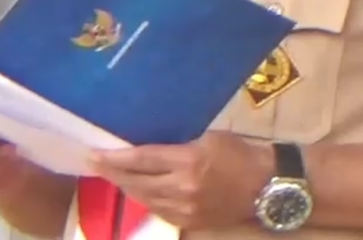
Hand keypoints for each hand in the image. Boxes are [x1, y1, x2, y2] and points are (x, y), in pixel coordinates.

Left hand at [88, 132, 273, 229]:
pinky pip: (159, 212)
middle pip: (137, 182)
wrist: (268, 186)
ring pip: (145, 200)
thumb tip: (152, 148)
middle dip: (113, 173)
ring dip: (127, 188)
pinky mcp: (191, 224)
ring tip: (114, 176)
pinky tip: (138, 192)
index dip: (116, 158)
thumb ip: (178, 145)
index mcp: (188, 162)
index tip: (95, 153)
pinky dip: (146, 200)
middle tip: (96, 163)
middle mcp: (183, 188)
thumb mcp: (208, 138)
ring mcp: (186, 210)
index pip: (142, 160)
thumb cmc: (241, 154)